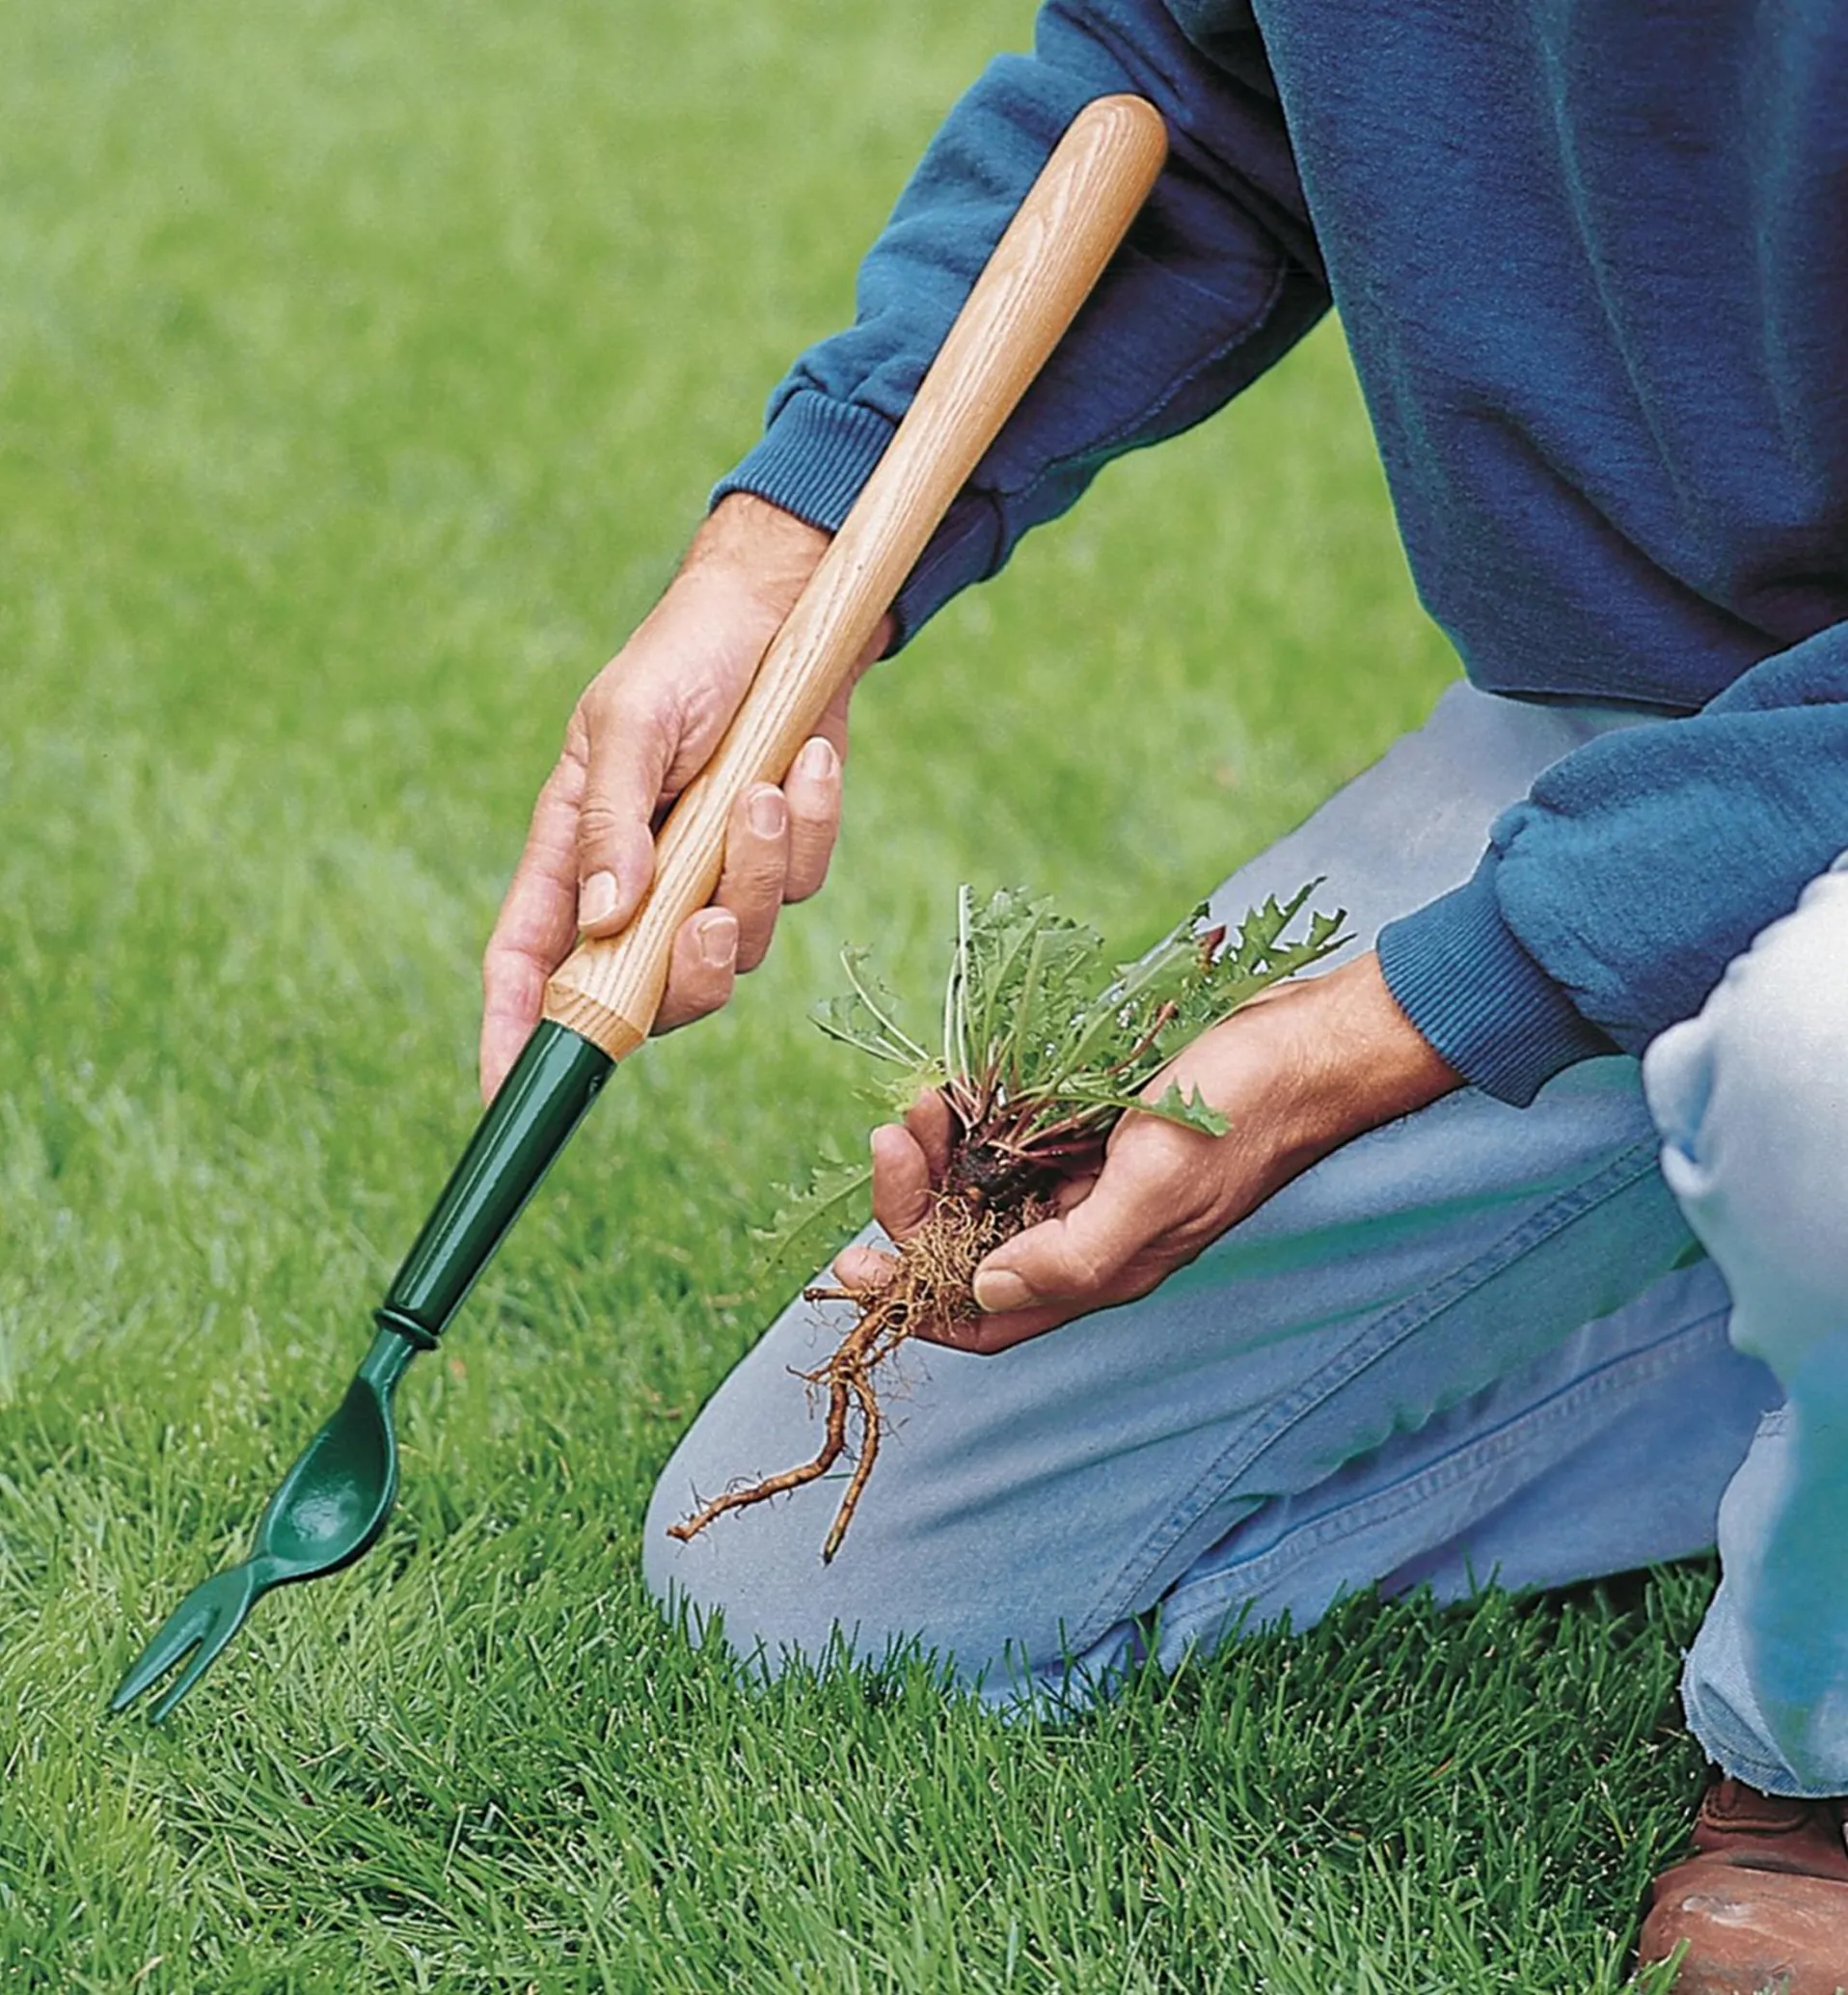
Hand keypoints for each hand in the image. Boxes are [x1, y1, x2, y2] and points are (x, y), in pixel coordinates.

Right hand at [480, 494, 889, 1099]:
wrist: (779, 612)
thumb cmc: (681, 660)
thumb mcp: (628, 723)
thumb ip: (612, 824)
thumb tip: (604, 922)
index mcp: (573, 856)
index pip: (528, 967)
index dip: (515, 1036)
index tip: (508, 1094)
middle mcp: (639, 887)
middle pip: (650, 995)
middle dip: (688, 972)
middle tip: (714, 914)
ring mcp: (712, 880)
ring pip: (741, 946)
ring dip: (762, 872)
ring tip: (767, 788)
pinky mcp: (781, 862)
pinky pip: (805, 885)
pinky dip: (815, 828)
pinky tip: (810, 763)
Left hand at [835, 951, 1462, 1352]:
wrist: (1309, 1042)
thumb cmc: (1247, 1113)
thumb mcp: (1159, 1184)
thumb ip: (1075, 1251)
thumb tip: (986, 1292)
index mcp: (1100, 1267)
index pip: (984, 1316)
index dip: (912, 1301)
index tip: (851, 1262)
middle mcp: (1084, 1231)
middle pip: (966, 1244)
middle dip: (915, 1199)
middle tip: (893, 1133)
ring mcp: (1086, 1175)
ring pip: (980, 1184)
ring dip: (937, 1149)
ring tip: (924, 1098)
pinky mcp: (1091, 1124)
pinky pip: (1009, 1131)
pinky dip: (974, 1112)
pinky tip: (961, 1081)